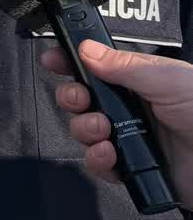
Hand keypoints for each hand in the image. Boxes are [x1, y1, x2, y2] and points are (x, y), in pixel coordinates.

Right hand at [41, 40, 192, 207]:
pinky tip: (109, 154)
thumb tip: (85, 49)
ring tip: (103, 130)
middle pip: (81, 99)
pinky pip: (99, 165)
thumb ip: (123, 65)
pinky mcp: (132, 170)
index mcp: (137, 82)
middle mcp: (129, 108)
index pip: (94, 67)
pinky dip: (97, 159)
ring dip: (84, 128)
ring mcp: (129, 139)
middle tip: (79, 99)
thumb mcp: (167, 79)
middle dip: (71, 97)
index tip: (52, 59)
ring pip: (84, 131)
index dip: (69, 62)